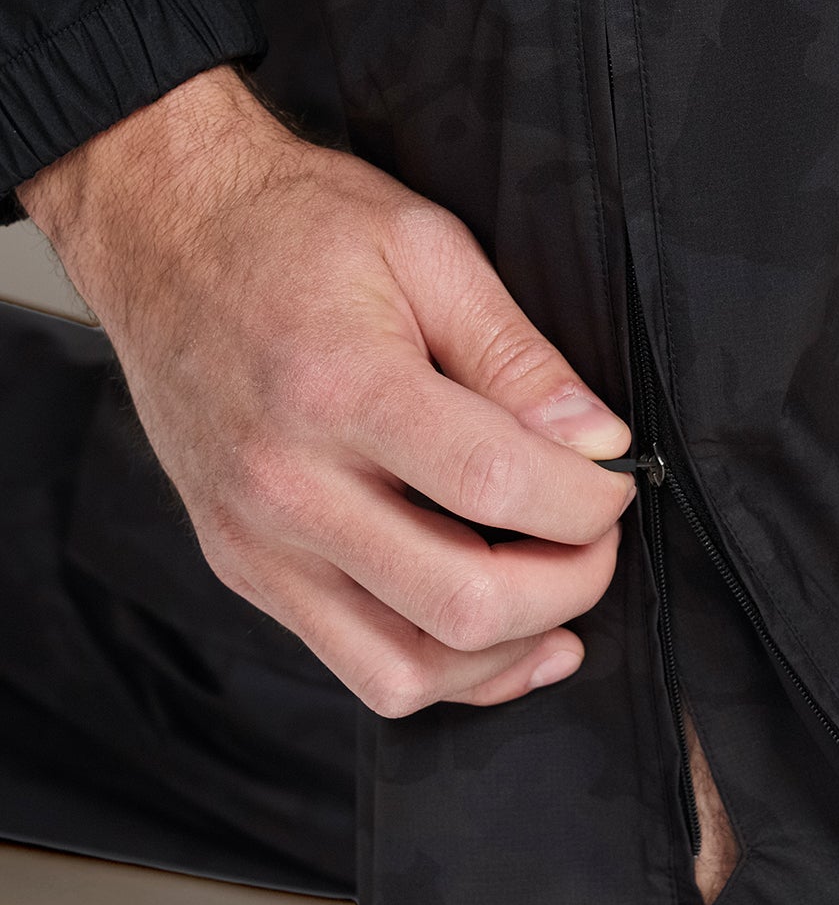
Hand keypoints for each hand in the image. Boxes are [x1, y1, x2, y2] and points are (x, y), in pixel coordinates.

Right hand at [19, 67, 633, 715]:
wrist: (157, 232)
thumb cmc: (292, 229)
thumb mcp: (426, 248)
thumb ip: (519, 355)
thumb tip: (599, 443)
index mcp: (338, 388)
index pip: (497, 486)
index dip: (588, 501)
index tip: (614, 480)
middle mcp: (288, 485)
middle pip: (464, 603)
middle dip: (569, 584)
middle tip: (595, 540)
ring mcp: (259, 544)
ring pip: (412, 670)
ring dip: (512, 649)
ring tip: (555, 597)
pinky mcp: (249, 573)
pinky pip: (368, 672)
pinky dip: (452, 675)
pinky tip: (503, 642)